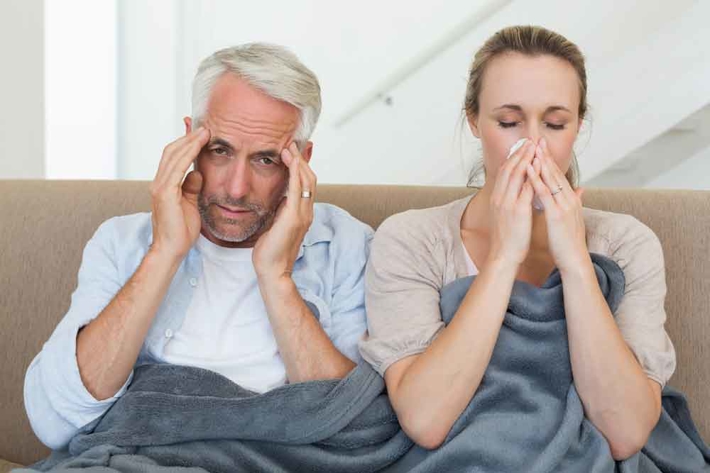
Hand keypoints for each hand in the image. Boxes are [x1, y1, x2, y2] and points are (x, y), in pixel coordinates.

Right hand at [149, 127, 210, 259]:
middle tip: (204, 126)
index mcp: (164, 184)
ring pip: (173, 155)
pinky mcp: (164, 193)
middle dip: (187, 136)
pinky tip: (199, 145)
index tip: (198, 130)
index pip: (173, 157)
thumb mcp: (191, 203)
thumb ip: (192, 187)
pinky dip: (188, 154)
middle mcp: (158, 182)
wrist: (172, 249)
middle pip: (171, 151)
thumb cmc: (181, 230)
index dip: (185, 142)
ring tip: (205, 131)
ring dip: (189, 141)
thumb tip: (198, 172)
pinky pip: (177, 168)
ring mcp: (159, 187)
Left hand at [253, 142, 315, 280]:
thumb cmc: (270, 252)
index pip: (306, 184)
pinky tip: (289, 160)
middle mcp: (306, 212)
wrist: (273, 271)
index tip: (291, 152)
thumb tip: (277, 198)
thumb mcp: (275, 225)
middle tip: (292, 143)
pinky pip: (298, 188)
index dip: (301, 167)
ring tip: (290, 147)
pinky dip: (295, 171)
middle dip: (302, 159)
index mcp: (302, 214)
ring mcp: (303, 214)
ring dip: (299, 161)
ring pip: (307, 180)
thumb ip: (279, 211)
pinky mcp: (295, 217)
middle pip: (310, 178)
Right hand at [487, 139, 535, 265]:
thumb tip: (521, 191)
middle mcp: (500, 197)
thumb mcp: (506, 215)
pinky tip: (539, 167)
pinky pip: (525, 188)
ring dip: (526, 159)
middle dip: (520, 153)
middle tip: (530, 140)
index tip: (522, 146)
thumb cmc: (508, 238)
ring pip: (516, 174)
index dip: (513, 157)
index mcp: (497, 198)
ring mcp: (507, 203)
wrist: (503, 255)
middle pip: (509, 168)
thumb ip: (513, 201)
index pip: (504, 171)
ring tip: (535, 147)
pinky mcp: (517, 210)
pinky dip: (531, 175)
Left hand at [525, 138, 588, 273]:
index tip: (541, 148)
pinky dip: (537, 180)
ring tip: (532, 148)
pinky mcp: (557, 214)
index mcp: (571, 200)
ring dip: (541, 163)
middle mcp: (569, 199)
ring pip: (551, 179)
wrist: (575, 259)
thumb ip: (576, 202)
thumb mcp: (573, 218)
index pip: (559, 176)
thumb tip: (580, 189)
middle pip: (556, 173)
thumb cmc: (569, 242)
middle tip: (537, 139)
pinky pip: (545, 193)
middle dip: (545, 156)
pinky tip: (529, 170)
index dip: (550, 161)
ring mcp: (564, 205)